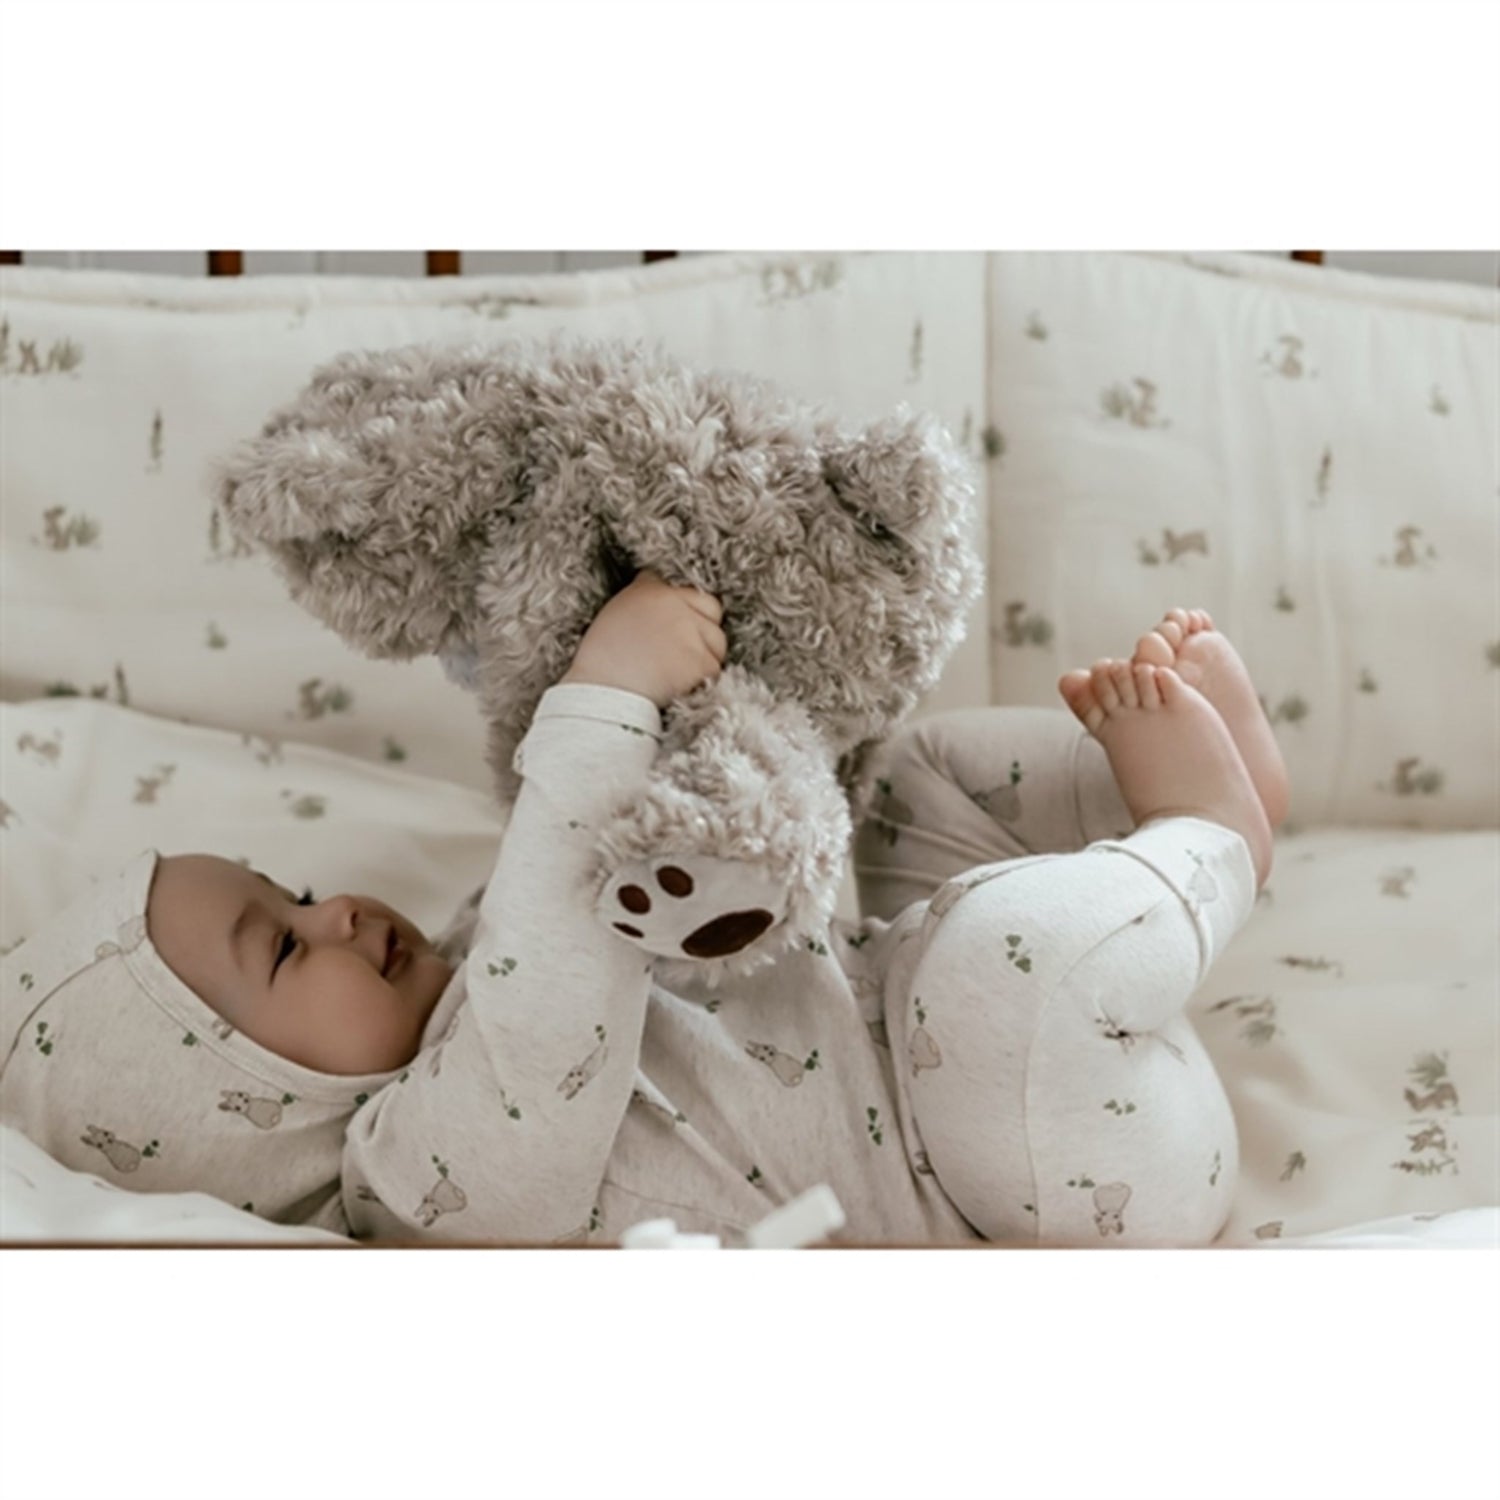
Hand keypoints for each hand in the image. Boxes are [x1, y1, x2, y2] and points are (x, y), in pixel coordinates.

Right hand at [559, 570, 726, 708]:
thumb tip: (653, 583)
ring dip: (704, 657)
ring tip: (676, 673)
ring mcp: (690, 632)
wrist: (603, 693)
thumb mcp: (614, 614)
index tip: (683, 630)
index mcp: (650, 590)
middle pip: (713, 613)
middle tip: (684, 653)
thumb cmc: (601, 661)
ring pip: (717, 643)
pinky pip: (714, 670)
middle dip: (705, 631)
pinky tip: (678, 687)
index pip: (693, 593)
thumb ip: (641, 598)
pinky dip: (701, 681)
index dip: (692, 612)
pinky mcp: (701, 661)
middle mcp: (674, 605)